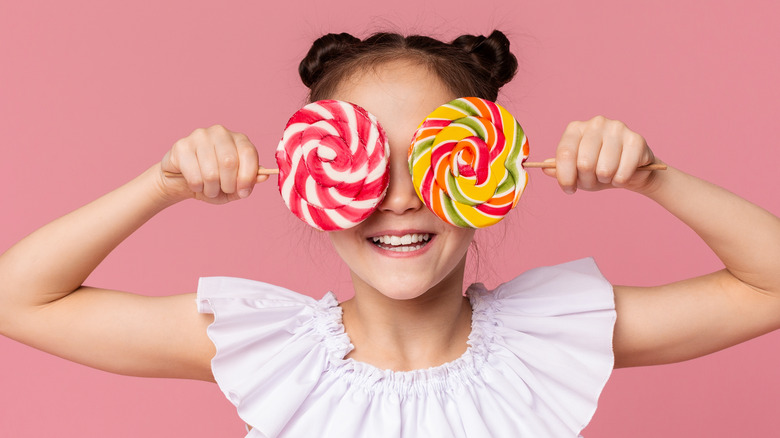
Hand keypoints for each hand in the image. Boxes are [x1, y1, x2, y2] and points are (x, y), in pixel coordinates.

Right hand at [158, 125, 267, 203]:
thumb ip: (249, 182)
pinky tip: (196, 184)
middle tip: (224, 190)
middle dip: (229, 185)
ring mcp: (199, 136)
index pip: (249, 153)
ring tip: (209, 189)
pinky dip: (197, 187)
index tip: (244, 192)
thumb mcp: (234, 187)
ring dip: (211, 189)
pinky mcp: (181, 146)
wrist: (182, 181)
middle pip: (229, 162)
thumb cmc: (213, 183)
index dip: (248, 176)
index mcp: (238, 139)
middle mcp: (220, 133)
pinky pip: (194, 175)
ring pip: (211, 172)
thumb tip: (264, 176)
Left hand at [543, 116, 659, 193]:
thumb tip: (544, 168)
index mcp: (575, 128)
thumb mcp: (575, 172)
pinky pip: (622, 172)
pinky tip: (622, 174)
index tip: (569, 189)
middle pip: (584, 163)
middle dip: (587, 180)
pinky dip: (620, 181)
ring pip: (604, 169)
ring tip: (609, 175)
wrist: (631, 170)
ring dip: (605, 180)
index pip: (564, 154)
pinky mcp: (636, 140)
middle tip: (594, 180)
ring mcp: (617, 128)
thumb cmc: (598, 169)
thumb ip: (559, 170)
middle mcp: (596, 123)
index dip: (565, 177)